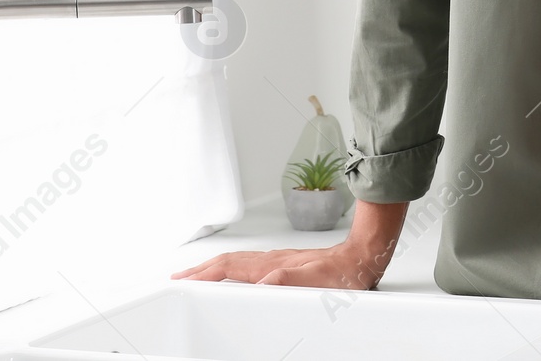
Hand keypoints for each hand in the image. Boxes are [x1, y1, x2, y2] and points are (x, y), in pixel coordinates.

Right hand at [171, 241, 385, 288]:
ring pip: (236, 262)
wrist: (360, 258)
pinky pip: (247, 264)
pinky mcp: (284, 263)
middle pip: (227, 262)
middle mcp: (270, 260)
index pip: (229, 268)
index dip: (205, 274)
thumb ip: (289, 280)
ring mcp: (276, 260)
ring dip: (213, 267)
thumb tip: (262, 280)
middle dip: (201, 269)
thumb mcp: (316, 281)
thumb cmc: (341, 274)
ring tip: (198, 274)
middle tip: (180, 277)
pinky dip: (230, 268)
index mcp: (272, 265)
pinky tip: (232, 273)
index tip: (185, 280)